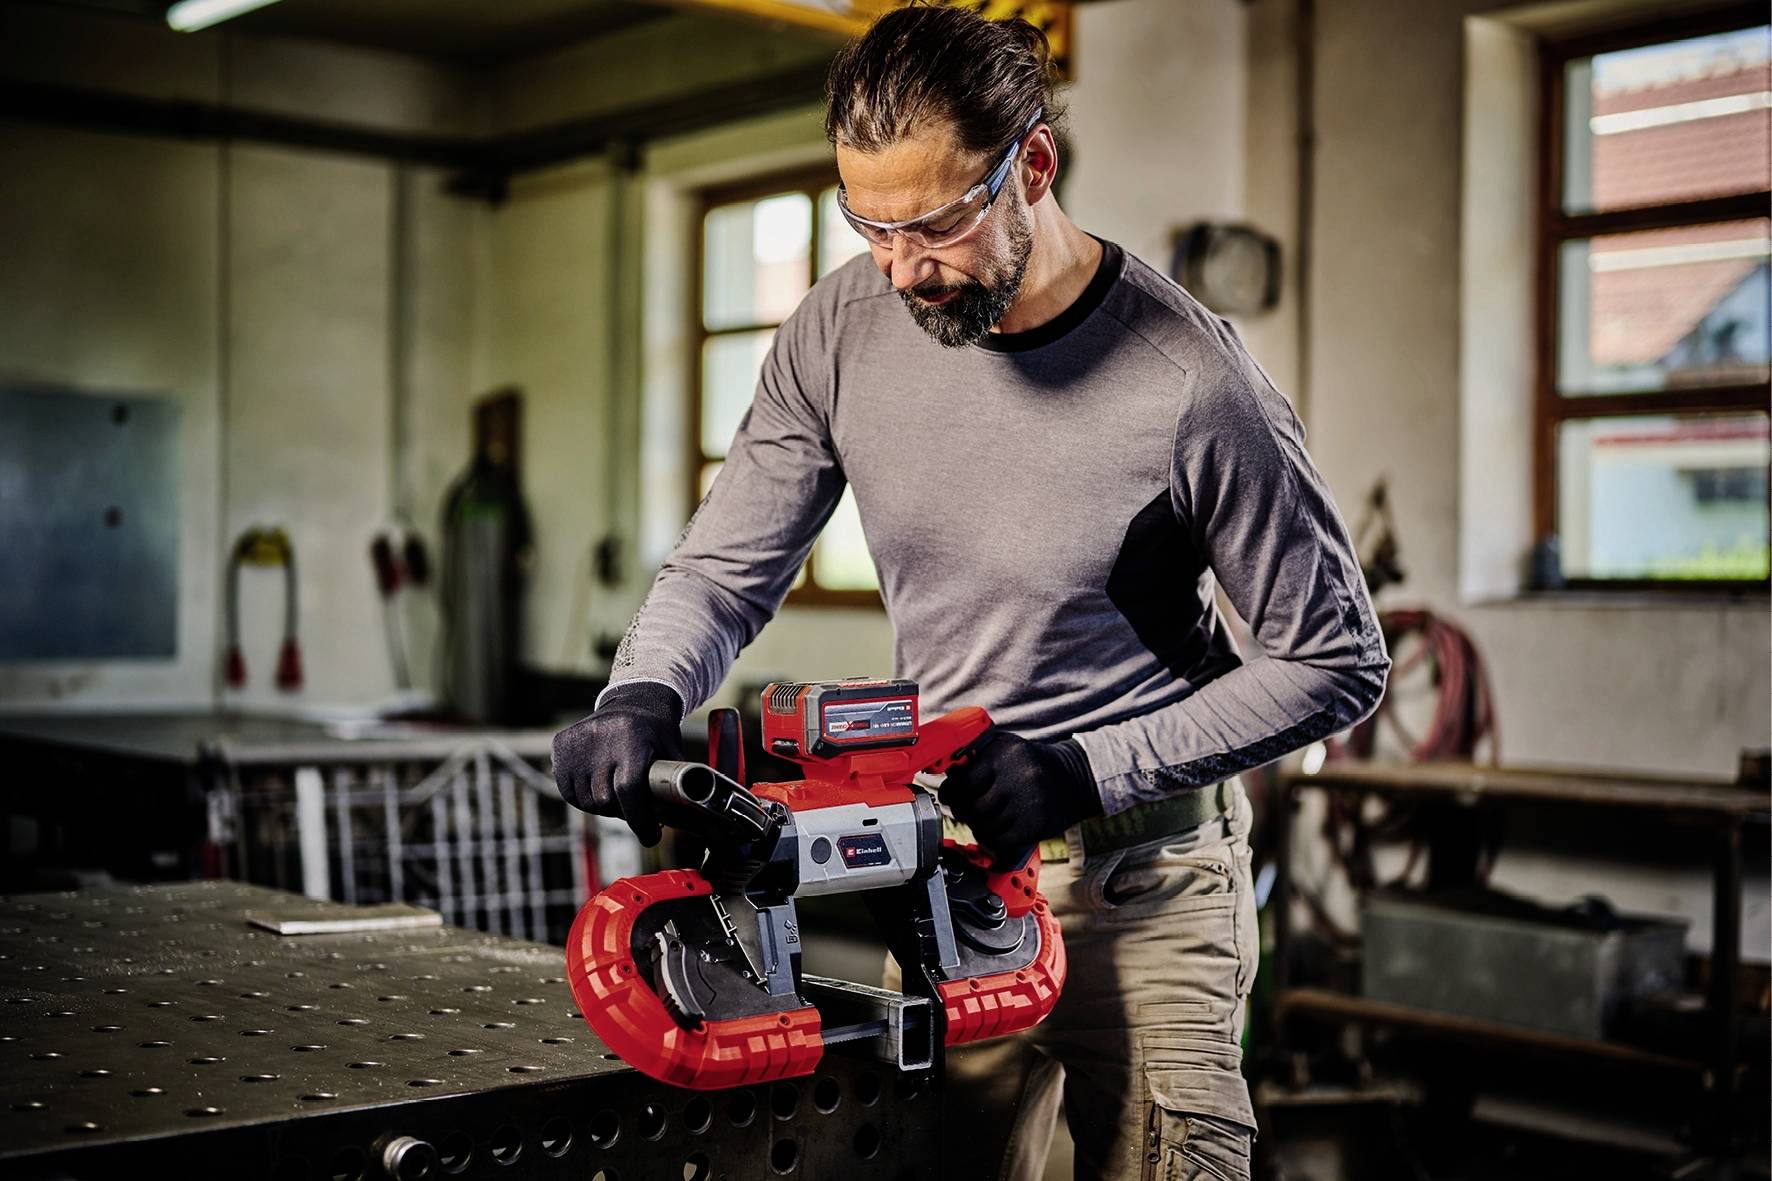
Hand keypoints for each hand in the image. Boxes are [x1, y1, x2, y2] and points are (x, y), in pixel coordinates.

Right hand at [552, 682, 683, 846]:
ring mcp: (576, 742)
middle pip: (606, 800)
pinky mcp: (560, 746)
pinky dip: (584, 798)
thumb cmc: (657, 732)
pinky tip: (599, 785)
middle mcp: (599, 738)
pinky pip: (569, 791)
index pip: (628, 790)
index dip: (640, 819)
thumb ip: (676, 784)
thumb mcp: (672, 751)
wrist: (632, 700)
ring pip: (587, 801)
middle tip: (637, 807)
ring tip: (618, 791)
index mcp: (630, 738)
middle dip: (624, 812)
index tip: (651, 837)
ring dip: (603, 806)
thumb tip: (687, 821)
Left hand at [940, 729, 1101, 867]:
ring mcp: (1029, 802)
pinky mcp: (1036, 825)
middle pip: (971, 807)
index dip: (951, 792)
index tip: (950, 797)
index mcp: (1005, 753)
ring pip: (984, 827)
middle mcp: (1018, 776)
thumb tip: (942, 772)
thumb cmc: (1032, 763)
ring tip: (989, 818)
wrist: (1075, 778)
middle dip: (965, 811)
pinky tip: (1000, 829)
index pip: (963, 780)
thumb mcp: (1007, 747)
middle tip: (969, 810)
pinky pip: (1000, 841)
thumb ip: (977, 755)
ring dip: (980, 827)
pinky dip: (994, 839)